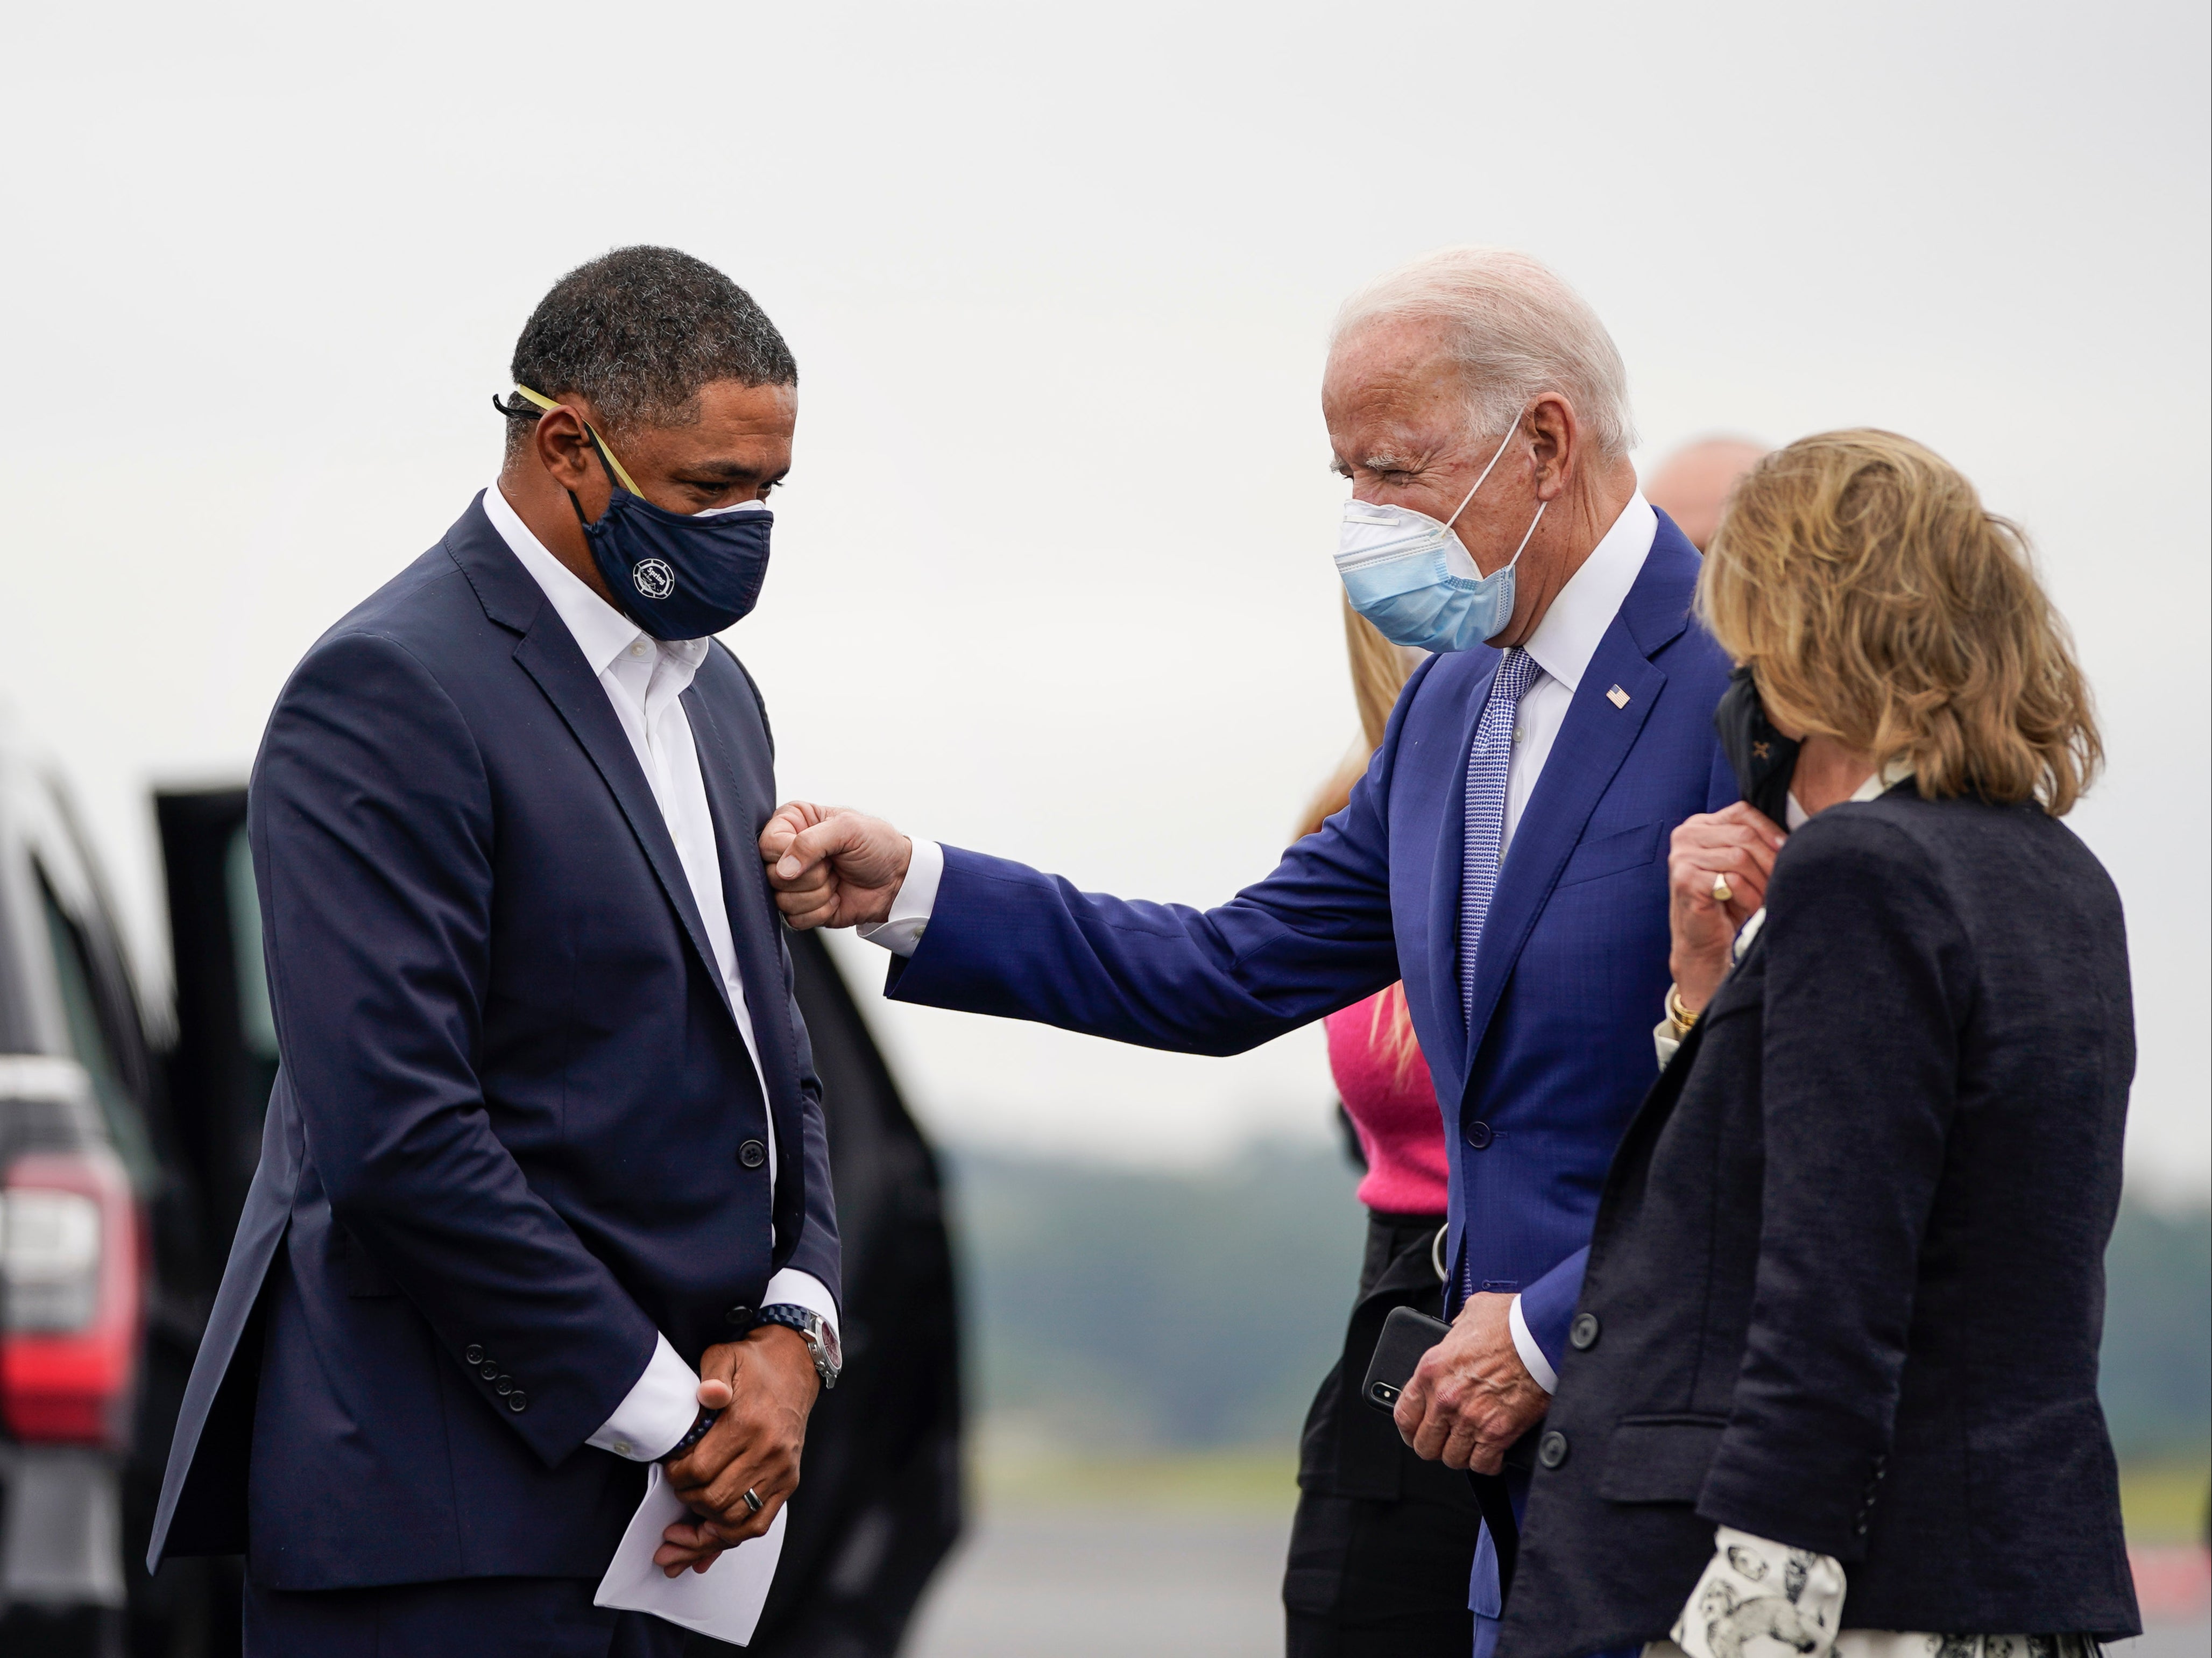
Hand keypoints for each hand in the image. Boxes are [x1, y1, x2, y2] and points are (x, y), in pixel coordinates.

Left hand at [653, 1327, 820, 1575]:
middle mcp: (769, 1452)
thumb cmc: (755, 1366)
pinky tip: (711, 1538)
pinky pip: (759, 1523)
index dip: (677, 1476)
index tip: (670, 1469)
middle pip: (715, 1499)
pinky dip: (732, 1536)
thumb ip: (712, 1375)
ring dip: (703, 1529)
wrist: (796, 1369)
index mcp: (749, 1424)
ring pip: (735, 1519)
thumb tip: (707, 1394)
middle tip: (675, 1493)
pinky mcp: (788, 1482)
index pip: (701, 1469)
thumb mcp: (726, 1356)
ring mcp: (781, 1470)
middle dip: (686, 1502)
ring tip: (679, 1534)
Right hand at [758, 801, 911, 929]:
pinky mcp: (802, 908)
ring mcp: (793, 883)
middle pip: (771, 875)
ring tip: (836, 880)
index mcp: (792, 824)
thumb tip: (783, 869)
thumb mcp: (848, 828)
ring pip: (781, 900)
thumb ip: (811, 842)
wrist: (898, 879)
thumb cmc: (877, 846)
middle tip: (833, 865)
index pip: (767, 844)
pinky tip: (836, 897)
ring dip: (818, 894)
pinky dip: (821, 912)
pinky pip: (794, 919)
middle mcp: (787, 853)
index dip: (789, 854)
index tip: (820, 855)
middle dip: (811, 876)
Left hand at [1393, 1292, 1550, 1472]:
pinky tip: (1493, 1453)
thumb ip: (1456, 1328)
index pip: (1404, 1414)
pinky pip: (1482, 1464)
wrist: (1542, 1337)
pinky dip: (1488, 1463)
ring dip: (1462, 1455)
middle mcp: (1446, 1398)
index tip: (1416, 1432)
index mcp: (1432, 1370)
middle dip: (1435, 1446)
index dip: (1409, 1429)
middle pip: (1425, 1445)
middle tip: (1447, 1440)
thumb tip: (1457, 1332)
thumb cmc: (1511, 1323)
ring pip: (1453, 1458)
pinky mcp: (1497, 1433)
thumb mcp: (1471, 1313)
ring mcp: (1470, 1418)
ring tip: (1471, 1445)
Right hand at [1666, 802, 1785, 1013]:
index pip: (1742, 812)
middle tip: (1784, 881)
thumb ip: (1755, 842)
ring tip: (1769, 898)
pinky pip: (1731, 880)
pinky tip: (1752, 909)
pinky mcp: (1685, 880)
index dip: (1770, 830)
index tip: (1789, 850)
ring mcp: (1682, 857)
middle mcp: (1685, 835)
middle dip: (1771, 860)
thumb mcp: (1741, 864)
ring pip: (1739, 857)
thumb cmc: (1728, 901)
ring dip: (1761, 882)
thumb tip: (1800, 831)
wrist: (1703, 941)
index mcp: (1699, 824)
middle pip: (1743, 835)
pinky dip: (1748, 896)